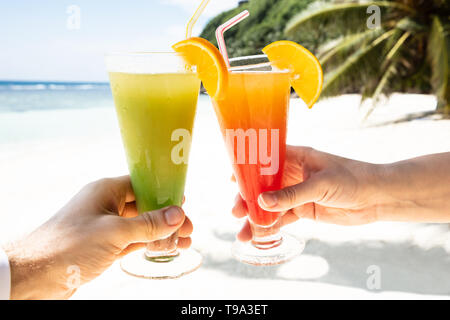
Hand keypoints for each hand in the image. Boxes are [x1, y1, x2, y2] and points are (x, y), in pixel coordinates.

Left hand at [3, 176, 192, 299]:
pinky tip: (165, 248)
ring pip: (140, 225)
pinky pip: (132, 240)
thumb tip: (178, 214)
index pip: (142, 184)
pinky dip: (148, 244)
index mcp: (106, 191)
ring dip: (162, 233)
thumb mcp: (115, 232)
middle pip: (145, 206)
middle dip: (168, 217)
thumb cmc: (70, 245)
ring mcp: (105, 226)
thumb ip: (148, 224)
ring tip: (185, 243)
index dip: (164, 191)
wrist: (34, 274)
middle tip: (190, 229)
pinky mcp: (103, 245)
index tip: (185, 200)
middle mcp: (106, 205)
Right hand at [232, 146, 381, 240]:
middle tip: (236, 211)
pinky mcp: (304, 210)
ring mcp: (297, 193)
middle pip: (263, 185)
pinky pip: (282, 219)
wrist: (377, 198)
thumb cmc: (353, 179)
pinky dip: (271, 227)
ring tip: (243, 232)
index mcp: (297, 157)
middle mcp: (293, 174)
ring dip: (256, 217)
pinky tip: (259, 236)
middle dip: (248, 198)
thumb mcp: (320, 184)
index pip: (265, 158)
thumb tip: (261, 202)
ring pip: (270, 205)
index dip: (247, 166)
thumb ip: (291, 195)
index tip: (232, 177)